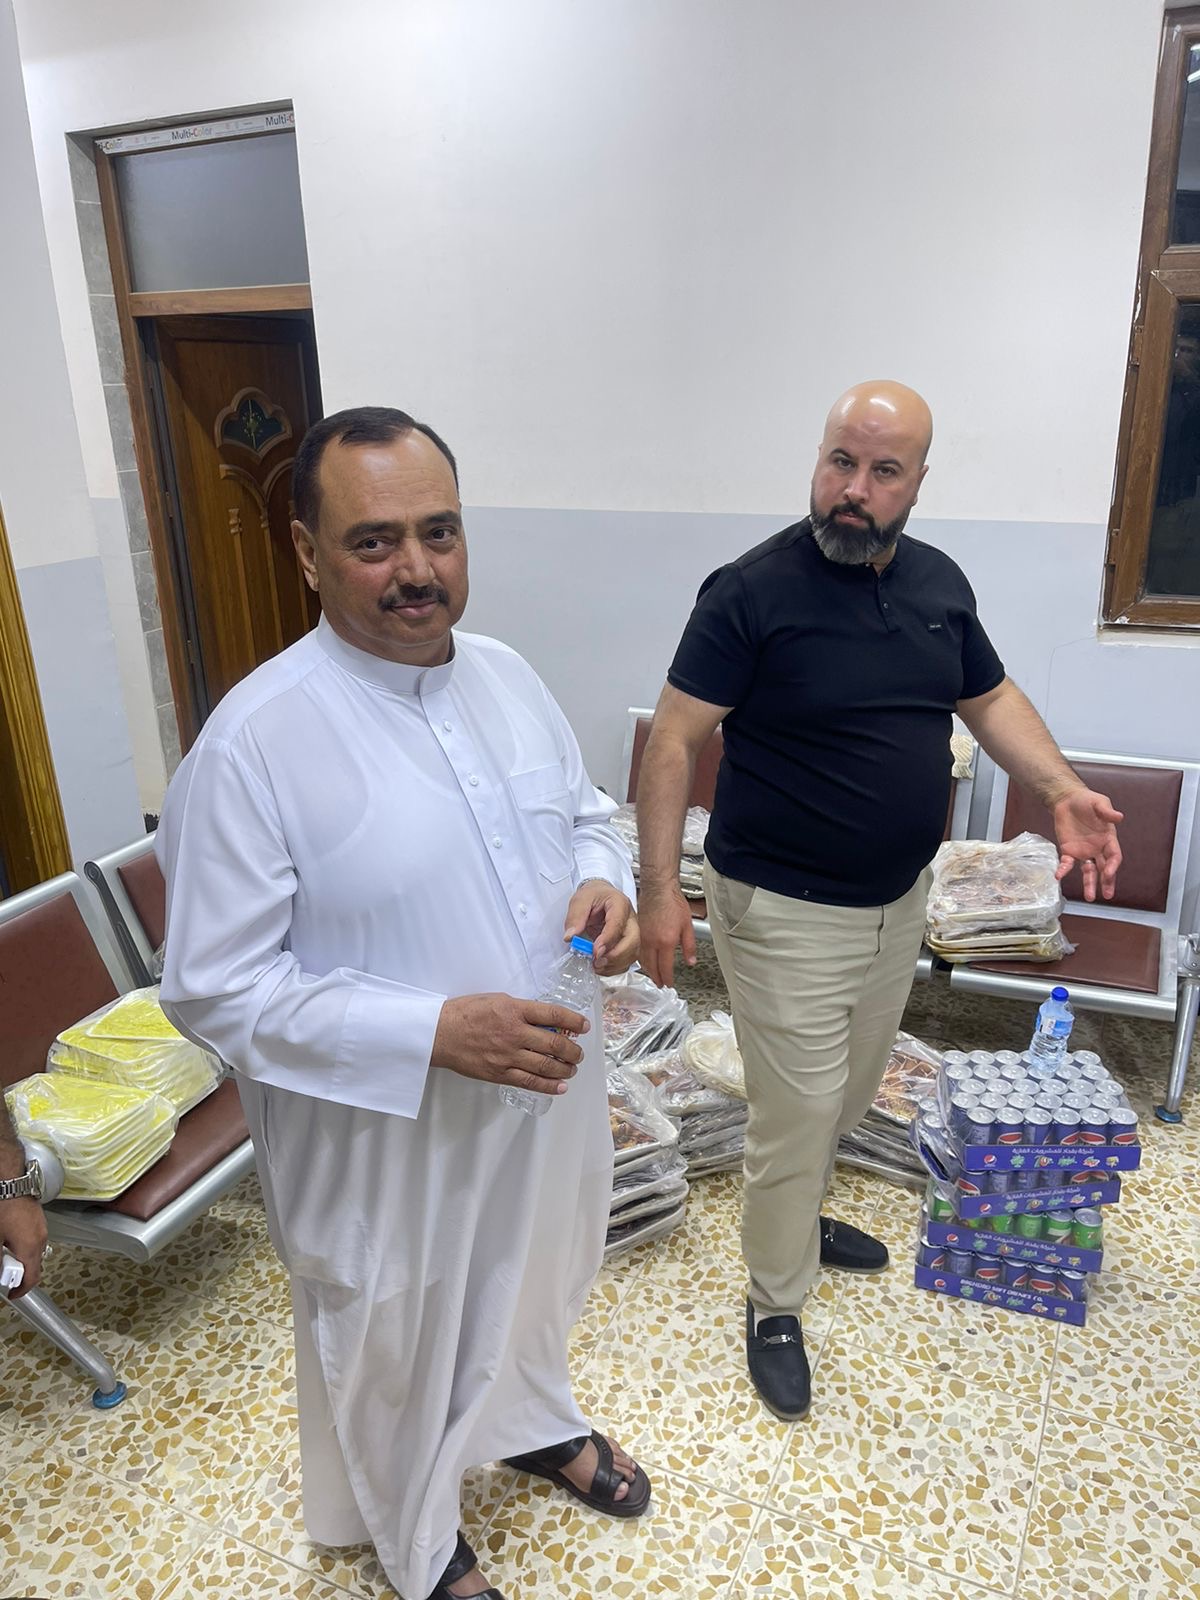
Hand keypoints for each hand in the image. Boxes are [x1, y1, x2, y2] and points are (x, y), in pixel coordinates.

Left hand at [1, 1195, 47, 1300]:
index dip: (21, 1290)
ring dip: (21, 1258)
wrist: (11, 1182)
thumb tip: (0, 1274)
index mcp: (31, 1247)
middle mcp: (41, 1239)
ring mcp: (42, 1228)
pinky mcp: (39, 1219)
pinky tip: (9, 1238)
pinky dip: (23, 1246)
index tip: (12, 1294)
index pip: (32, 1278)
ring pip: (34, 1252)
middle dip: (19, 1273)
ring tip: (4, 1252)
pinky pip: (34, 1240)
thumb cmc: (4, 1208)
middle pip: (34, 1265)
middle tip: (4, 1272)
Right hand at [431, 993, 588, 1097]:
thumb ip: (521, 1009)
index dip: (573, 1020)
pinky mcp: (499, 1073)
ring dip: (565, 1068)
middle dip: (573, 1050)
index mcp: (514, 1010)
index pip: (553, 1013)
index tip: (584, 1026)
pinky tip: (560, 1086)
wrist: (439, 1033)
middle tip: (579, 1053)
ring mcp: (507, 1055)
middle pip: (554, 1042)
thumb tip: (544, 1019)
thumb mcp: (496, 1000)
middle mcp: (514, 1033)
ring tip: (571, 1068)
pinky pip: (529, 1082)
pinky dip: (548, 1086)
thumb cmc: (465, 1013)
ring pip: (546, 1065)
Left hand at [564, 881, 638, 975]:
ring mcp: (632, 933)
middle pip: (632, 941)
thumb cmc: (594, 896)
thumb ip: (575, 917)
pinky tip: (601, 966)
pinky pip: (627, 960)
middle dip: (615, 956)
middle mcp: (630, 919)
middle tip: (597, 961)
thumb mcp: (580, 899)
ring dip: (614, 964)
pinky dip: (615, 967)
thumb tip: (570, 936)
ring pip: (632, 953)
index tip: (595, 951)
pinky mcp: (629, 944)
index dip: (607, 940)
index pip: (618, 924)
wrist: (601, 896)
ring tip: (596, 965)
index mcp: (620, 904)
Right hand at [636, 883, 695, 988]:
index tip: (669, 984)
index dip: (667, 978)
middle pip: (652, 966)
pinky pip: (638, 951)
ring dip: (648, 970)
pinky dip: (642, 959)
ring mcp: (642, 937)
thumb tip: (691, 961)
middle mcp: (652, 942)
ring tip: (653, 975)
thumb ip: (689, 946)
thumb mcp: (687, 925)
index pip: (665, 967)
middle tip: (660, 984)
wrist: (658, 888)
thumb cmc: (673, 903)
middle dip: (656, 978)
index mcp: (666, 942)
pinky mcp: (637, 931)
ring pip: (643, 960)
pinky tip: (645, 960)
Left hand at [1051, 786, 1123, 901]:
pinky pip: (1067, 863)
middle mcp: (1098, 848)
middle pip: (1104, 868)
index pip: (1114, 856)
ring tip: (1090, 897)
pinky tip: (1059, 876)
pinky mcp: (1068, 850)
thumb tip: (1119, 817)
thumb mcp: (1099, 803)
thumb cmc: (1086, 800)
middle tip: (1108, 895)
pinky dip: (1064, 869)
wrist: (1067, 800)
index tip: (1109, 873)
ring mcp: (1083, 851)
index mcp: (1108, 839)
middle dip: (1107, 882)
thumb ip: (1107, 812)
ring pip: (1088, 871)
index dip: (1113, 865)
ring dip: (1089, 884)